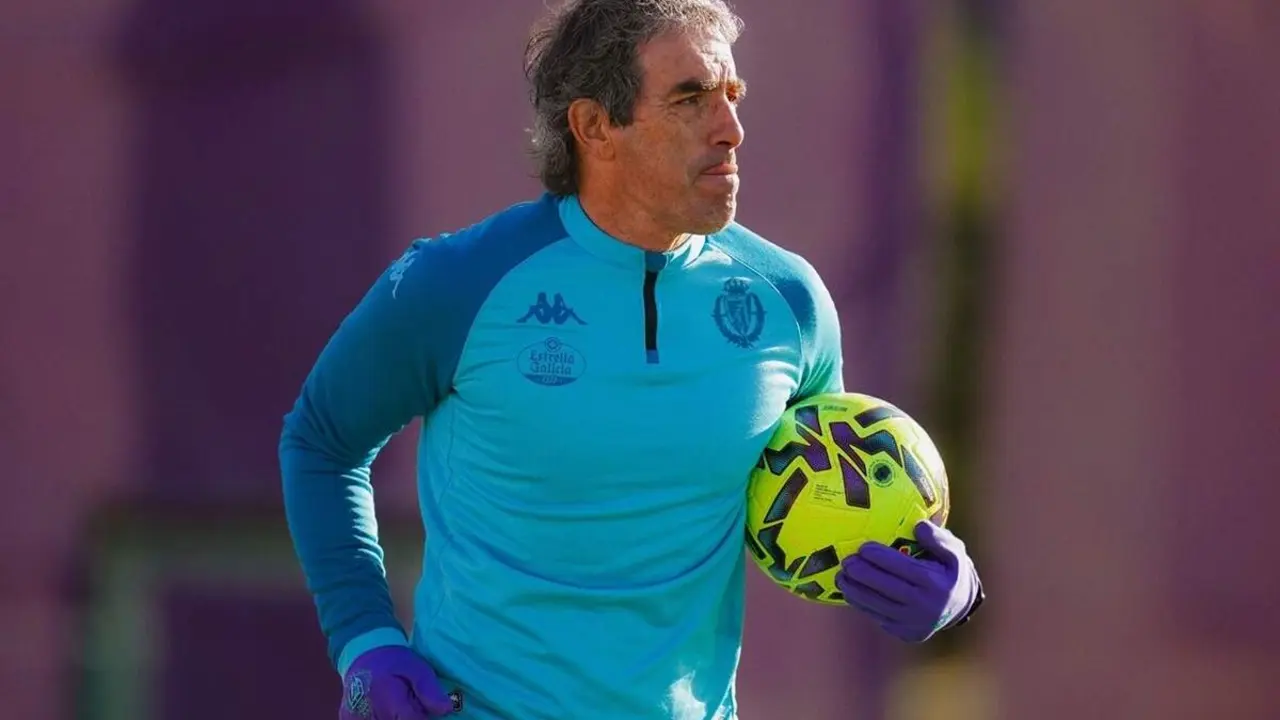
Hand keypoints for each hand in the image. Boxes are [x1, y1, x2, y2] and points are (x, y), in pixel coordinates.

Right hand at [340, 646, 458, 718]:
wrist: (363, 652)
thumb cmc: (393, 660)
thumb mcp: (416, 668)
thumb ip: (429, 689)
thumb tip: (446, 709)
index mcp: (389, 702)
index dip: (424, 718)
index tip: (425, 709)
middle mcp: (370, 715)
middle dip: (408, 716)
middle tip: (410, 704)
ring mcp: (356, 719)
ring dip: (394, 716)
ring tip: (397, 705)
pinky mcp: (349, 719)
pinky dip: (381, 716)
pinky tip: (385, 709)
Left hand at [836, 520, 983, 642]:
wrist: (960, 606)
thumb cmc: (951, 570)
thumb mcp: (955, 551)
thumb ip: (939, 538)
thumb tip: (918, 526)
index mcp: (937, 584)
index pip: (904, 569)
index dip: (882, 558)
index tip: (864, 547)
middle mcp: (926, 606)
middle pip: (887, 589)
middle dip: (863, 575)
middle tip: (846, 562)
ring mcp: (915, 623)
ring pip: (879, 606)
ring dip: (856, 592)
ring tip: (841, 577)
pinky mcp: (907, 633)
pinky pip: (879, 617)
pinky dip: (863, 605)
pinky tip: (850, 592)